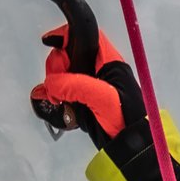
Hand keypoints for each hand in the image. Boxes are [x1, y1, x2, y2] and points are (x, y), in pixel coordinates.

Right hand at [33, 24, 145, 146]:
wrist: (131, 146)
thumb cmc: (124, 117)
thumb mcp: (102, 98)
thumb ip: (76, 85)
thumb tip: (51, 84)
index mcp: (107, 61)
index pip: (84, 35)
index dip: (65, 35)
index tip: (49, 42)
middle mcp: (97, 69)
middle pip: (67, 55)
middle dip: (57, 67)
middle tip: (59, 87)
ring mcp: (89, 85)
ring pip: (63, 75)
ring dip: (55, 86)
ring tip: (59, 101)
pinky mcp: (83, 101)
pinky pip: (63, 93)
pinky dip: (57, 98)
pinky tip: (60, 107)